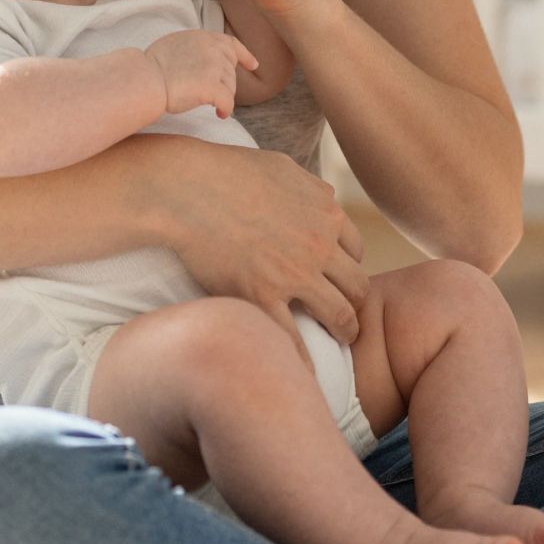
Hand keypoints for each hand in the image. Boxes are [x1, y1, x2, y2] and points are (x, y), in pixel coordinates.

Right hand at [146, 31, 257, 119]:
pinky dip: (226, 110)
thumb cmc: (152, 67)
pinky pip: (228, 102)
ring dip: (220, 96)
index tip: (253, 65)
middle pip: (230, 71)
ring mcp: (214, 67)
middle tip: (204, 92)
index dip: (245, 55)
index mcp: (203, 37)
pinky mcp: (213, 86)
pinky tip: (219, 114)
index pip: (231, 44)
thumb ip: (195, 48)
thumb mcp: (176, 44)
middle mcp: (213, 49)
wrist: (145, 79)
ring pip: (230, 87)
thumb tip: (205, 60)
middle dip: (223, 84)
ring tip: (200, 100)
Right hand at [163, 141, 368, 349]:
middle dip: (355, 304)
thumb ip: (311, 188)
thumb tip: (326, 199)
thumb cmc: (227, 172)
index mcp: (325, 213)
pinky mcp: (261, 296)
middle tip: (347, 319)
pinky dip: (305, 362)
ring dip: (344, 332)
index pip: (356, 251)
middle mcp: (319, 245)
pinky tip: (307, 376)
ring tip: (338, 341)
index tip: (338, 282)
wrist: (186, 188)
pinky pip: (294, 340)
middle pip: (357, 286)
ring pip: (340, 315)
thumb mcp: (283, 168)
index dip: (349, 268)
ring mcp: (293, 274)